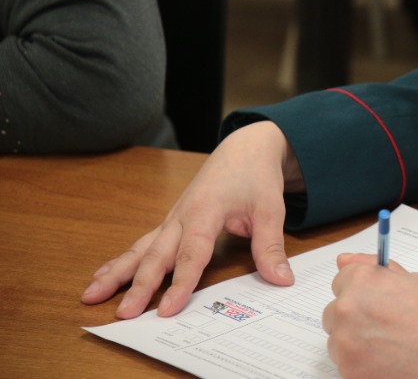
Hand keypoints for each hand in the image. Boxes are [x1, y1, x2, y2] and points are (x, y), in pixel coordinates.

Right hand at [81, 121, 302, 317]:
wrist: (244, 148)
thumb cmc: (255, 177)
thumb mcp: (270, 208)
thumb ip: (270, 246)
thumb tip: (281, 280)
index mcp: (206, 210)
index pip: (192, 253)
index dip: (180, 283)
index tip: (168, 310)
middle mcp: (182, 215)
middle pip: (157, 255)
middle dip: (138, 286)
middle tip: (123, 314)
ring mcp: (172, 218)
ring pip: (140, 248)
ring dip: (116, 272)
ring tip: (91, 294)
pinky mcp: (170, 222)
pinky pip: (142, 243)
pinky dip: (121, 260)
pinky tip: (102, 276)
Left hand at [323, 253, 417, 377]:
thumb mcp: (412, 280)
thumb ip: (374, 269)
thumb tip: (344, 260)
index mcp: (361, 282)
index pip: (341, 281)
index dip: (361, 291)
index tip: (375, 302)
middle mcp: (347, 310)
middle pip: (334, 313)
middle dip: (353, 318)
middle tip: (383, 327)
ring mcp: (345, 343)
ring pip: (338, 341)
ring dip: (355, 342)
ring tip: (388, 346)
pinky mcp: (349, 371)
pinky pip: (346, 364)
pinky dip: (361, 364)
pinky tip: (387, 361)